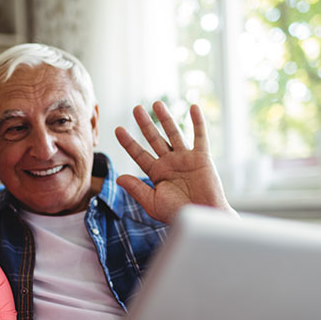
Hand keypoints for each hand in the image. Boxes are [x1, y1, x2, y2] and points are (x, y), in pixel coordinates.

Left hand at [115, 101, 235, 223]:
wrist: (202, 216)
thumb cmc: (178, 213)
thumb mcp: (153, 203)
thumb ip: (137, 189)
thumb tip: (119, 178)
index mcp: (157, 173)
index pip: (139, 154)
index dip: (128, 142)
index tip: (117, 129)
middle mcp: (170, 163)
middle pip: (154, 138)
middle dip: (145, 124)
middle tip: (136, 108)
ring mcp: (185, 158)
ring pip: (173, 133)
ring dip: (166, 118)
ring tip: (157, 103)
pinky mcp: (202, 157)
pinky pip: (200, 136)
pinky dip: (197, 121)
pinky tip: (193, 107)